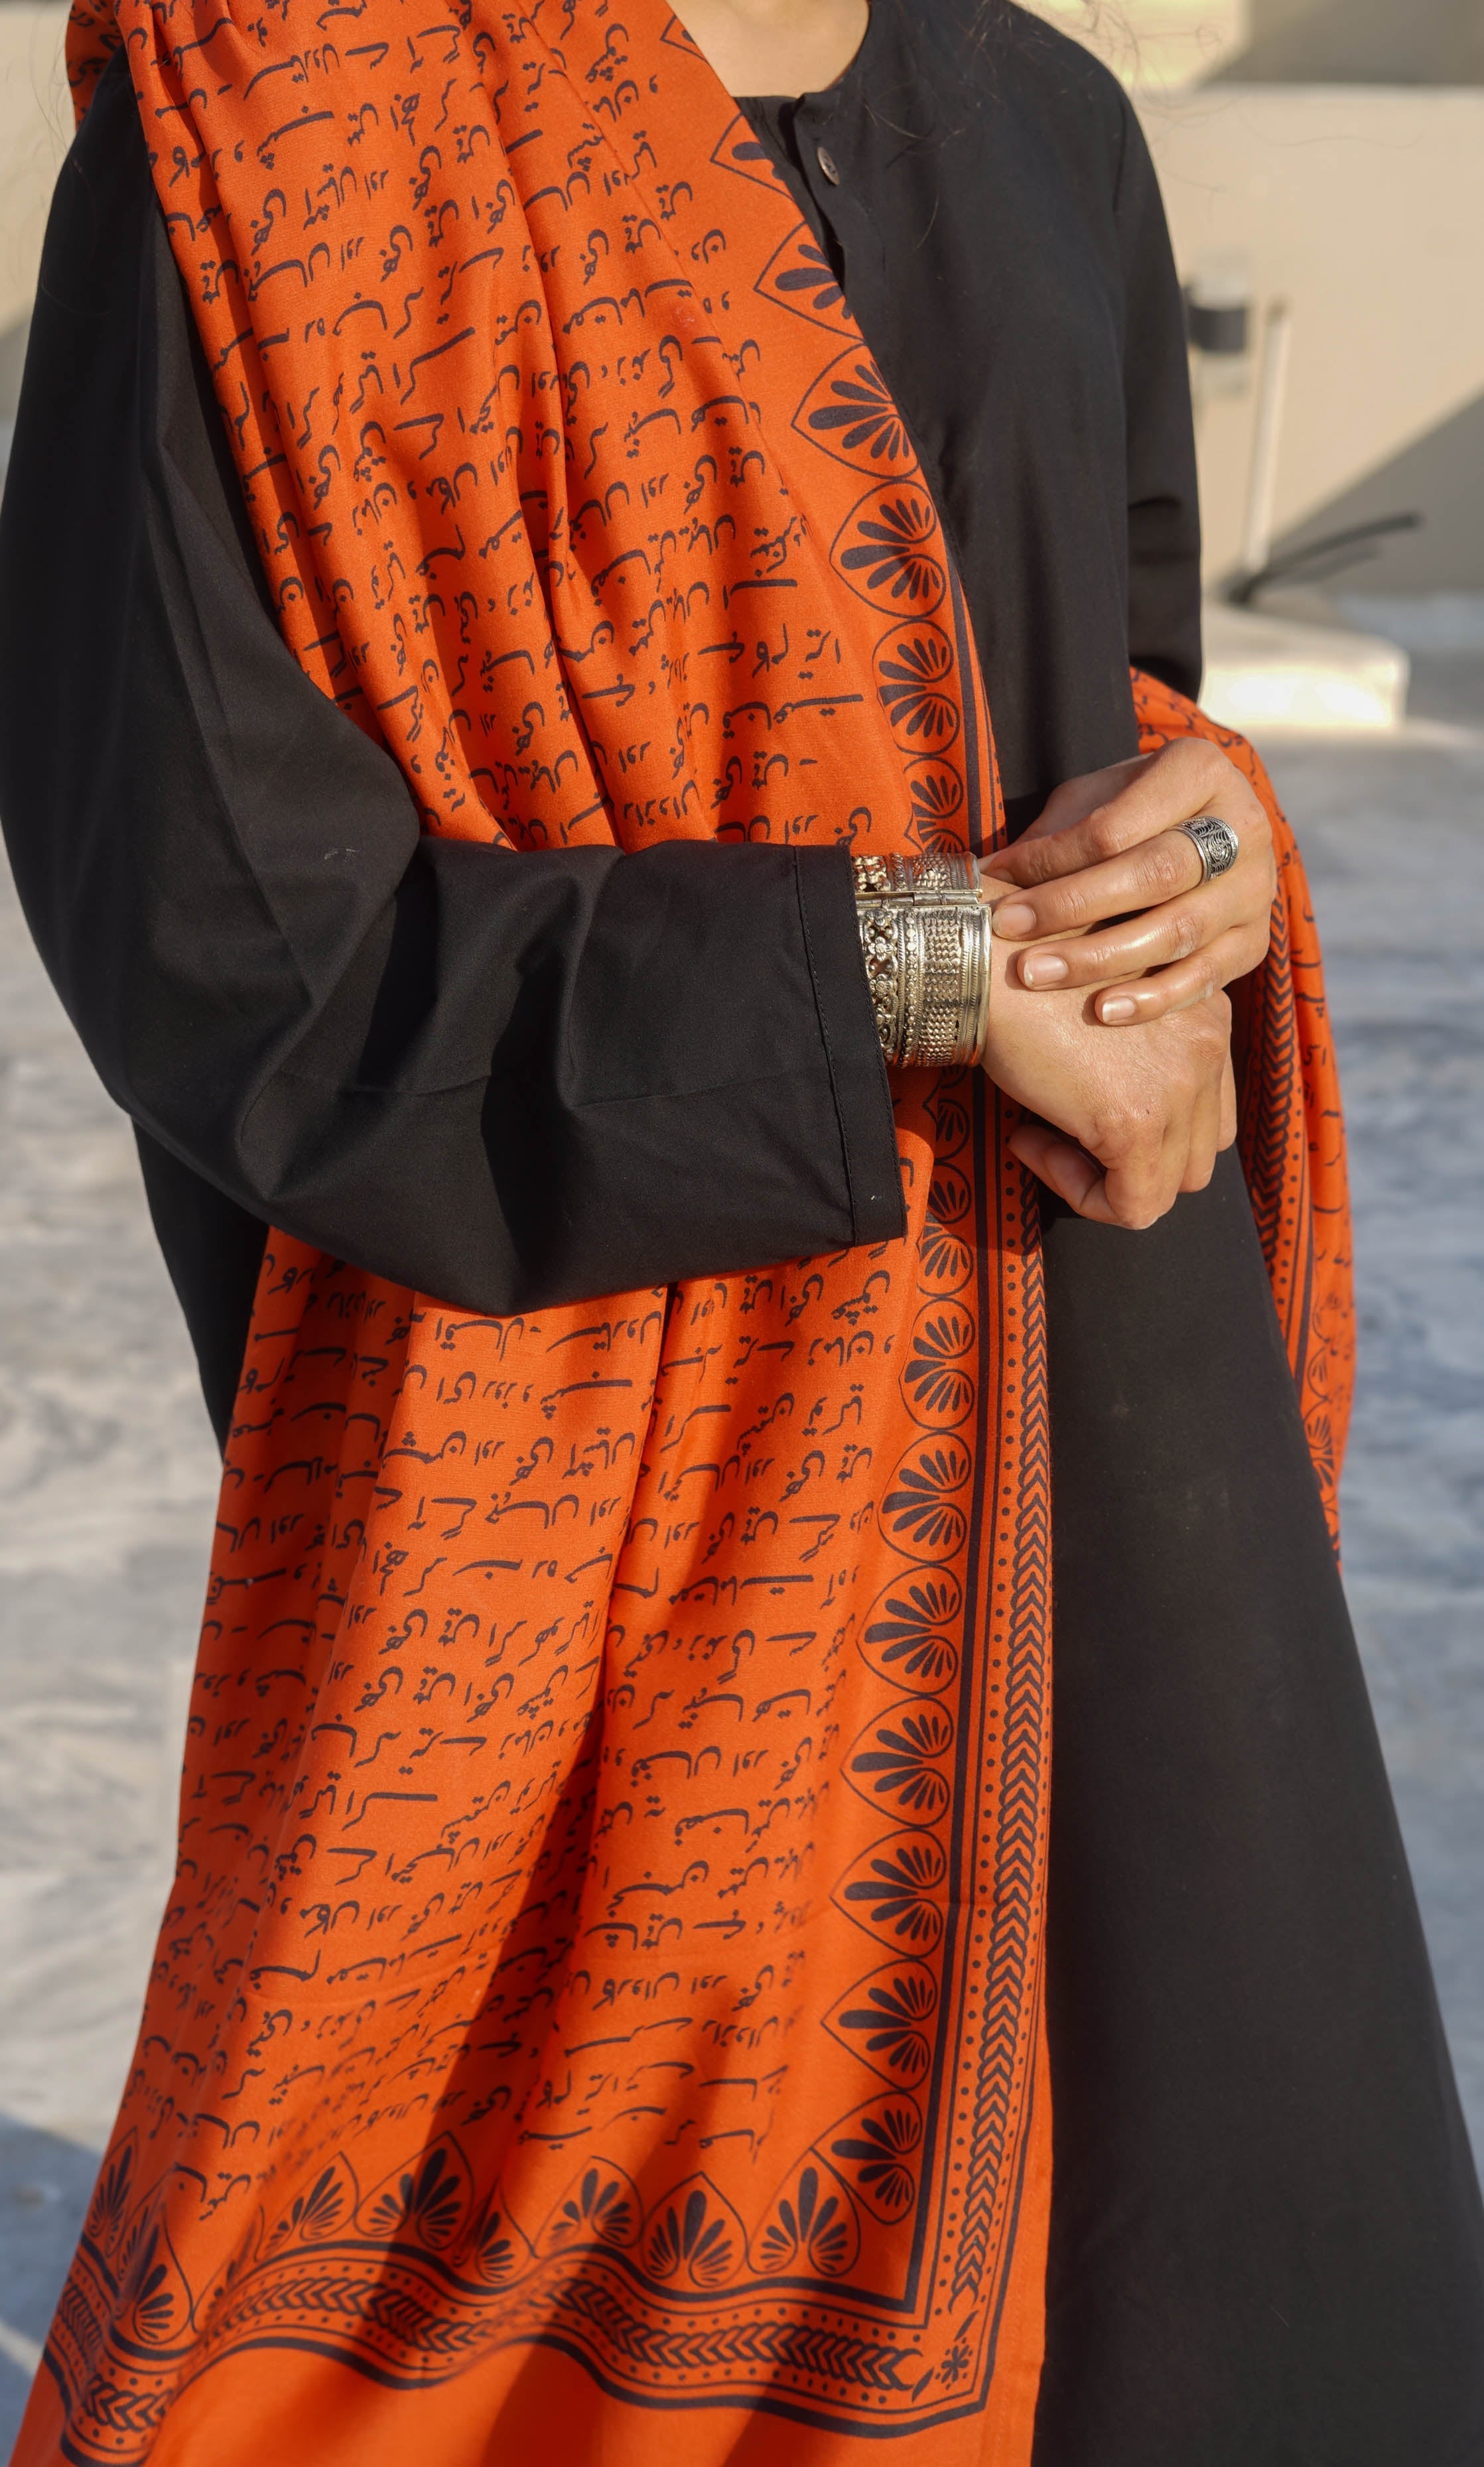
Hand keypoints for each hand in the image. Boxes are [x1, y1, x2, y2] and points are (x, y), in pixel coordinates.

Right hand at [978, 909, 1235, 1226]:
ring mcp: (1181, 1087)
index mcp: (1207, 1011)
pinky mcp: (1137, 1121)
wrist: (979, 951)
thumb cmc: (1020, 964)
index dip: (1148, 1128)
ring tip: (1042, 1138)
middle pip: (1200, 1151)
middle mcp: (1211, 1046)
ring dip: (1107, 1180)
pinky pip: (1131, 1205)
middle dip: (1135, 1162)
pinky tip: (1026, 1141)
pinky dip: (1080, 1194)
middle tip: (1062, 1134)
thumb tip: (1106, 1102)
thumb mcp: (1101, 997)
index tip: (1075, 1104)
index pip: (1209, 1109)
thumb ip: (1133, 1044)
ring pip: (1172, 1186)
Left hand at [979, 739, 1274, 1024]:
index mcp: (1199, 771)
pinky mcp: (1256, 941)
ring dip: (1101, 959)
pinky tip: (1103, 1011)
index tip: (998, 884)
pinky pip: (1207, 977)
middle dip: (1073, 907)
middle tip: (1007, 931)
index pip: (1118, 825)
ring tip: (1037, 976)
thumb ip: (1051, 837)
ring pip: (1179, 930)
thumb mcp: (1089, 804)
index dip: (1054, 860)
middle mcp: (1243, 825)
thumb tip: (986, 877)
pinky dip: (1155, 999)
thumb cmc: (1125, 814)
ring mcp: (1257, 888)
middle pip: (1154, 874)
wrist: (1194, 837)